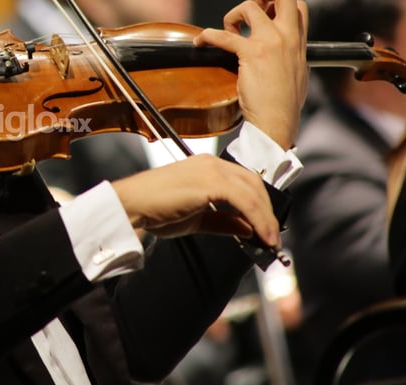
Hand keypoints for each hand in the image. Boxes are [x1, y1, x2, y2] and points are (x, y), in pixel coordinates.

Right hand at [111, 154, 279, 247]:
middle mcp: (212, 163)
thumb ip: (223, 221)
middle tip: (273, 237)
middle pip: (254, 184)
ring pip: (253, 192)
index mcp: (207, 166)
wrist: (132, 205)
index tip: (266, 228)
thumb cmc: (155, 210)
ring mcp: (212, 170)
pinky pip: (245, 201)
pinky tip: (261, 236)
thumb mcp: (196, 219)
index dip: (260, 205)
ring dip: (266, 218)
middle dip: (268, 212)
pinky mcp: (211, 182)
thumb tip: (249, 229)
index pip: (244, 181)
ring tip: (270, 242)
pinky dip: (258, 219)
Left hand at [193, 0, 308, 149]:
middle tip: (247, 12)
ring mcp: (271, 43)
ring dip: (232, 16)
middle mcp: (288, 37)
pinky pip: (223, 35)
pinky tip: (200, 42)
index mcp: (299, 43)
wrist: (277, 123)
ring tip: (227, 33)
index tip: (263, 16)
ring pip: (249, 7)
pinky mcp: (251, 54)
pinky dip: (207, 35)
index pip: (298, 7)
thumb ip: (291, 58)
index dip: (277, 4)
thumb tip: (282, 54)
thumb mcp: (298, 75)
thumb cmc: (283, 106)